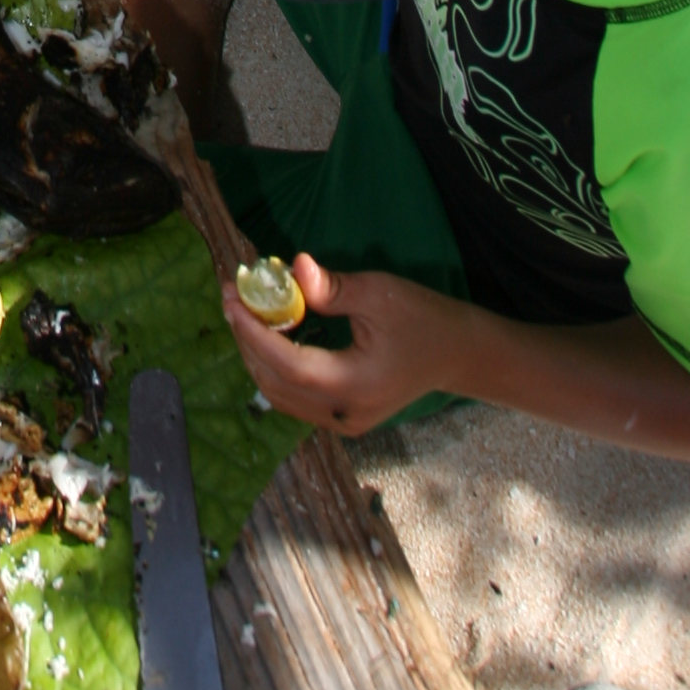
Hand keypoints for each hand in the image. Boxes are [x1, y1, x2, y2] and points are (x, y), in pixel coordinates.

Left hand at [221, 254, 464, 436]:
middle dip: (248, 341)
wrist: (457, 354)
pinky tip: (271, 335)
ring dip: (257, 355)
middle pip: (277, 384)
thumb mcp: (380, 294)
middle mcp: (345, 414)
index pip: (289, 366)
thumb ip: (332, 288)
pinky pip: (296, 398)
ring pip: (282, 396)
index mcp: (356, 385)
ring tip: (245, 313)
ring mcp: (343, 422)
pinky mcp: (343, 418)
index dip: (254, 334)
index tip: (232, 300)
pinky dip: (276, 368)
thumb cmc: (423, 319)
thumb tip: (295, 267)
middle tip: (233, 298)